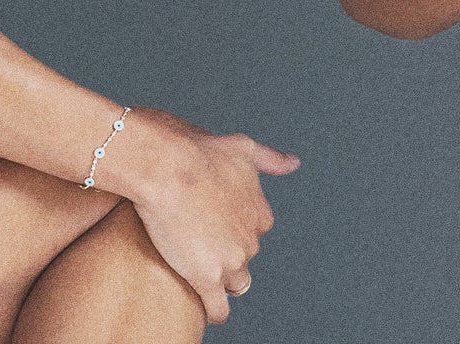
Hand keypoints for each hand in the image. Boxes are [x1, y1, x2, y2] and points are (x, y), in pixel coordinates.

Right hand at [99, 106, 299, 323]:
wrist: (166, 166)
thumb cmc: (197, 152)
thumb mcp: (242, 148)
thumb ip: (270, 159)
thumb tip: (294, 163)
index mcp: (260, 213)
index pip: (254, 231)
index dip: (234, 229)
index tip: (218, 226)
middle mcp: (251, 239)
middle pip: (244, 257)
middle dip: (227, 252)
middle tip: (200, 242)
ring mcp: (231, 260)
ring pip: (235, 283)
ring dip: (223, 281)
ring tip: (203, 275)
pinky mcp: (207, 277)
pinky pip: (218, 307)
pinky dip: (216, 311)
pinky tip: (209, 310)